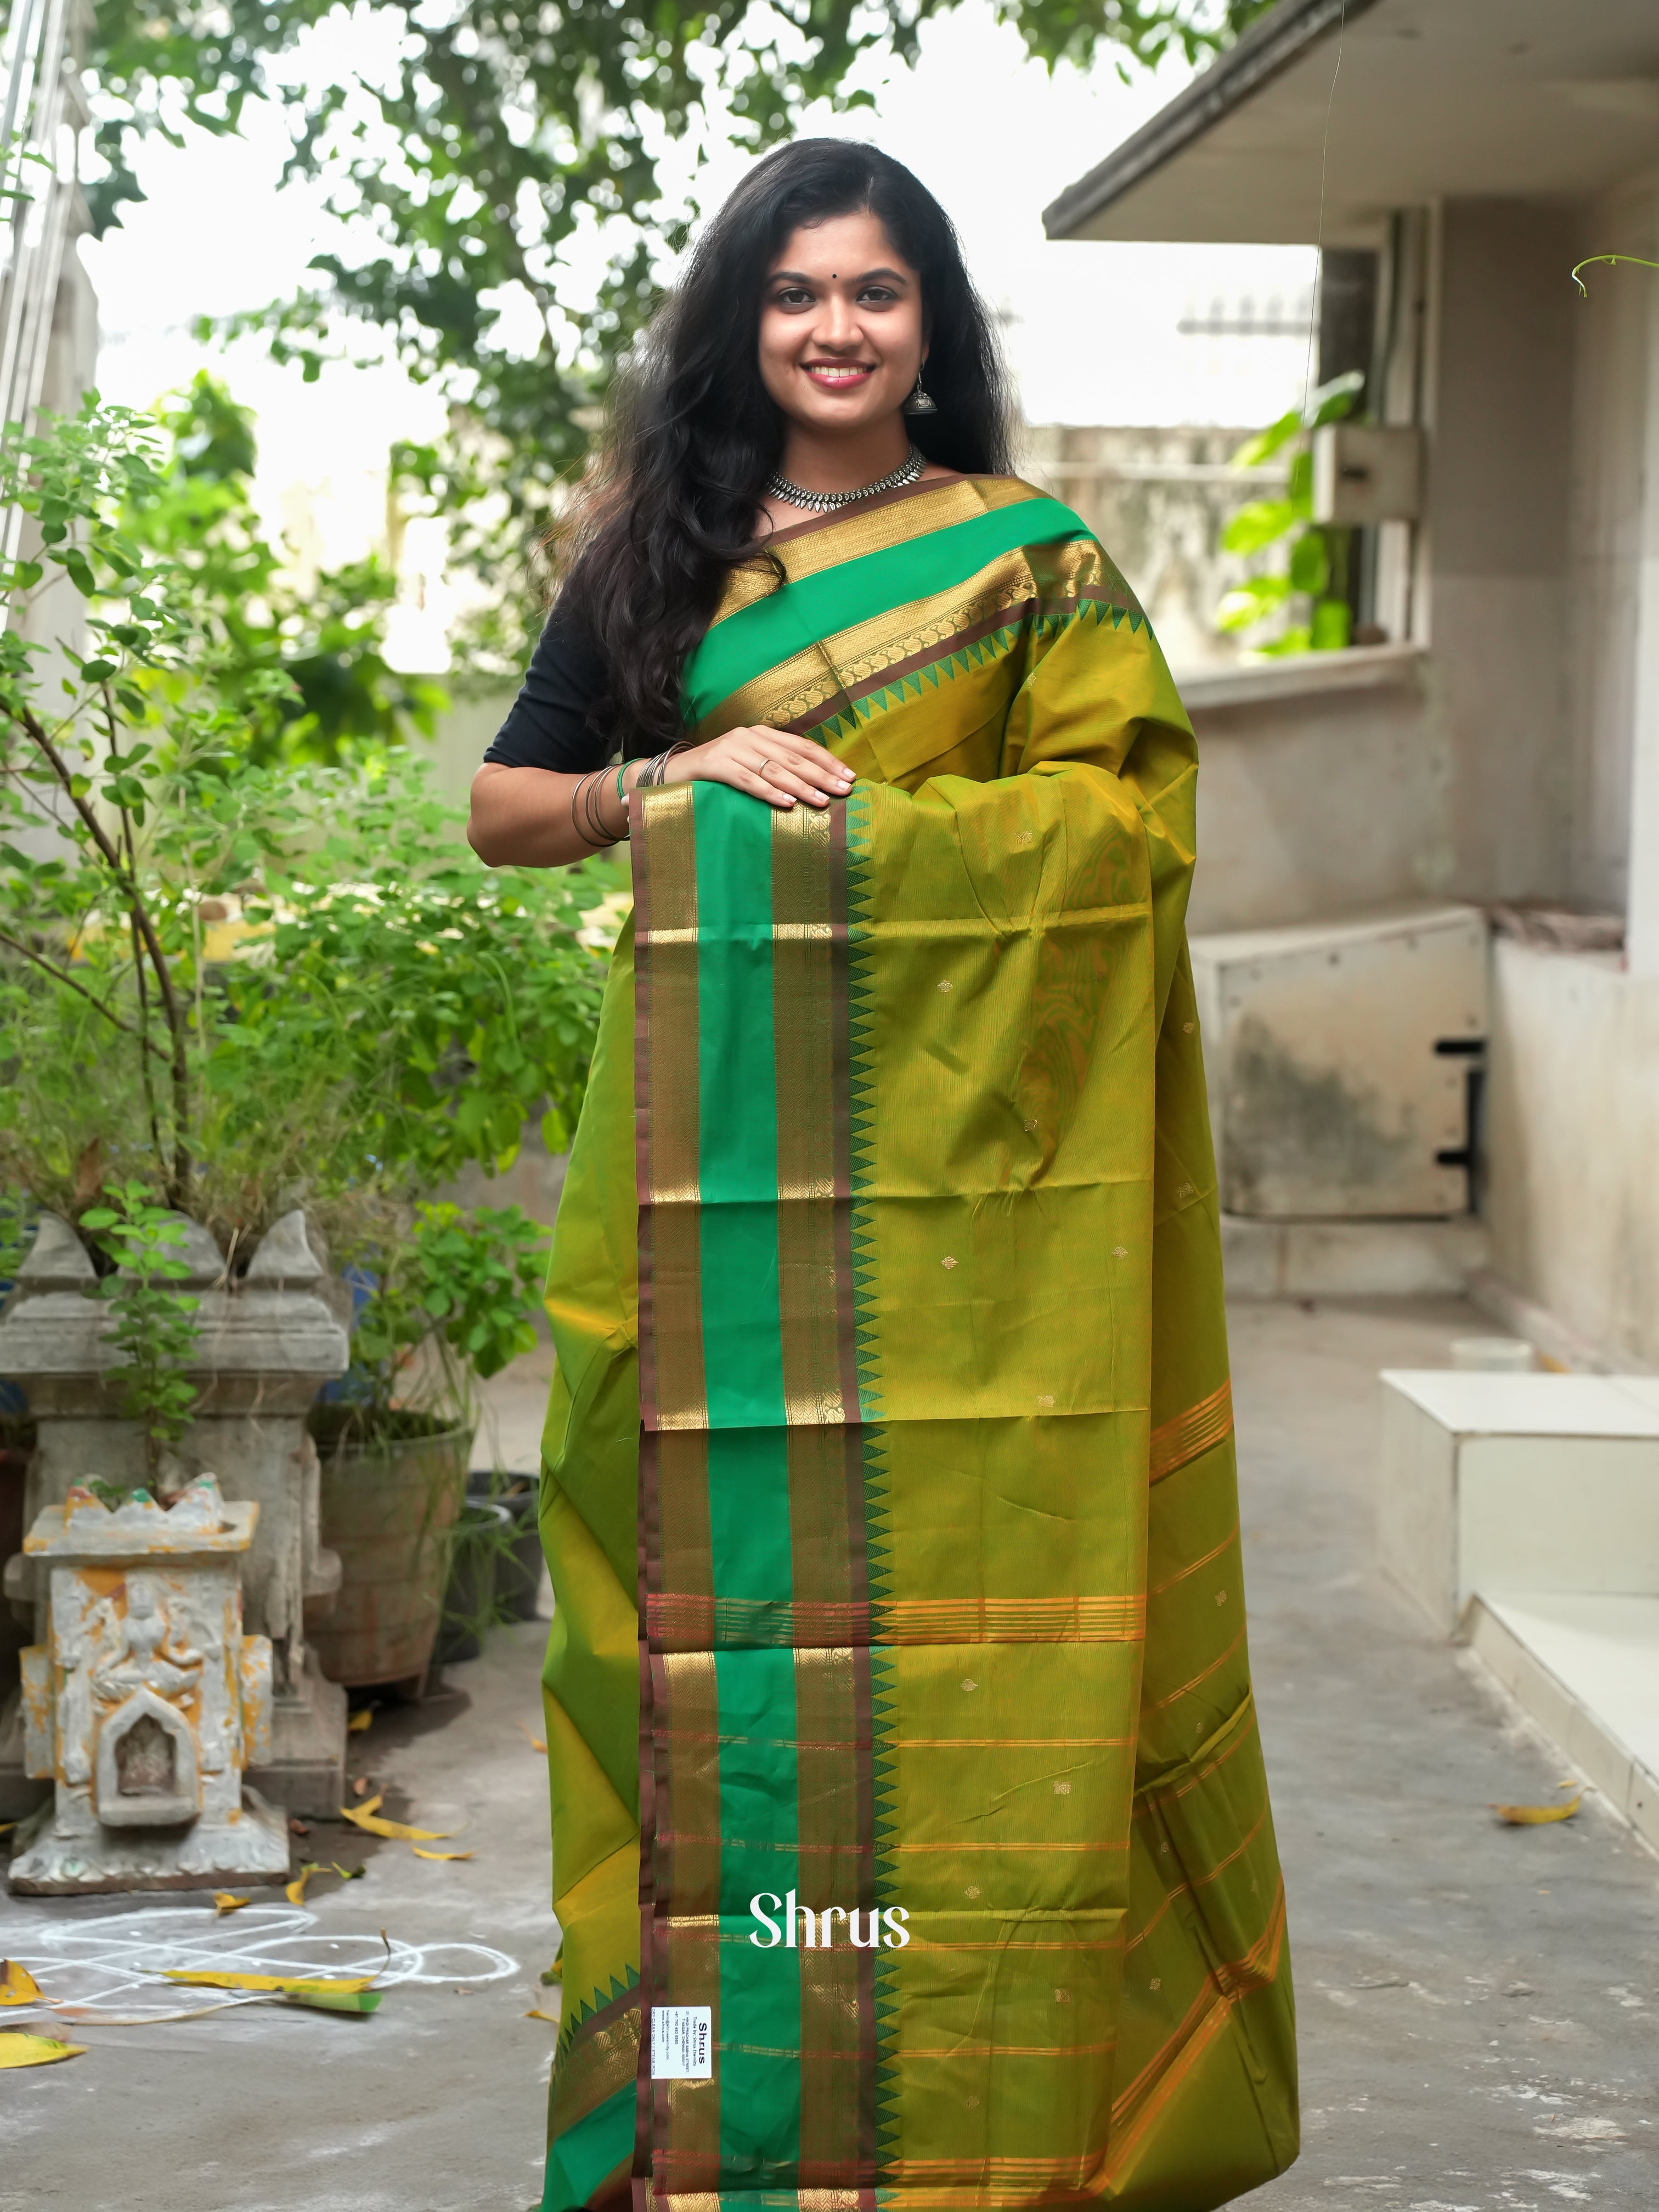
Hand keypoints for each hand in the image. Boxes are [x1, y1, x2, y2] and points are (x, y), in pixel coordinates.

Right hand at [662, 726, 853, 809]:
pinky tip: (787, 803)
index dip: (827, 761)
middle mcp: (748, 736)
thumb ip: (775, 767)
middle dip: (821, 775)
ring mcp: (731, 748)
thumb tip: (815, 784)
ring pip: (773, 769)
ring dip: (801, 786)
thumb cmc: (717, 774)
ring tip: (822, 801)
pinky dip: (768, 792)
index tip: (849, 777)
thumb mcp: (749, 764)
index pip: (802, 746)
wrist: (672, 772)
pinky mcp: (715, 764)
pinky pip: (747, 780)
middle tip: (844, 790)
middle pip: (792, 757)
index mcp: (761, 734)